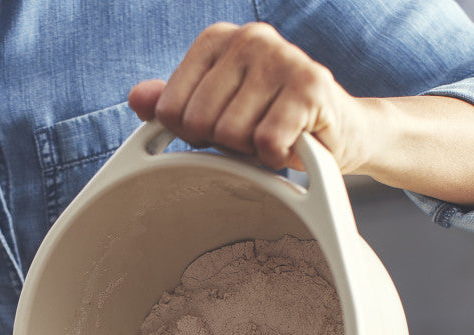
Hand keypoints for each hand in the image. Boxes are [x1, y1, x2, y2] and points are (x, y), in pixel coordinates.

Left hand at [128, 22, 368, 173]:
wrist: (337, 132)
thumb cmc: (269, 120)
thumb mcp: (214, 112)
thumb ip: (173, 103)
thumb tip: (137, 98)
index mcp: (216, 41)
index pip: (169, 110)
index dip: (192, 134)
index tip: (221, 125)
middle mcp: (248, 38)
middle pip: (198, 123)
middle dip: (223, 144)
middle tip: (251, 133)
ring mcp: (281, 57)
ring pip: (231, 135)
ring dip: (252, 150)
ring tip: (272, 135)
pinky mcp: (310, 86)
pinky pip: (265, 143)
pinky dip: (276, 157)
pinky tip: (291, 143)